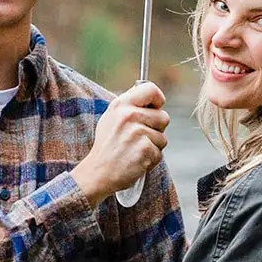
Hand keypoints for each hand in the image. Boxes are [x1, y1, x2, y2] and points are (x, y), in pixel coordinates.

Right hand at [71, 82, 168, 204]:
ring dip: (153, 146)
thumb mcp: (111, 118)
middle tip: (138, 138)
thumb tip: (152, 98)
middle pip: (163, 117)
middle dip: (156, 129)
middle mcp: (129, 116)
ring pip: (163, 137)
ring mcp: (138, 133)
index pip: (151, 89)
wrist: (97, 172)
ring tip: (134, 150)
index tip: (155, 109)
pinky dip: (151, 159)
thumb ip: (129, 106)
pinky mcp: (145, 150)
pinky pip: (159, 153)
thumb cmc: (106, 147)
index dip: (158, 100)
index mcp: (121, 104)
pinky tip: (136, 160)